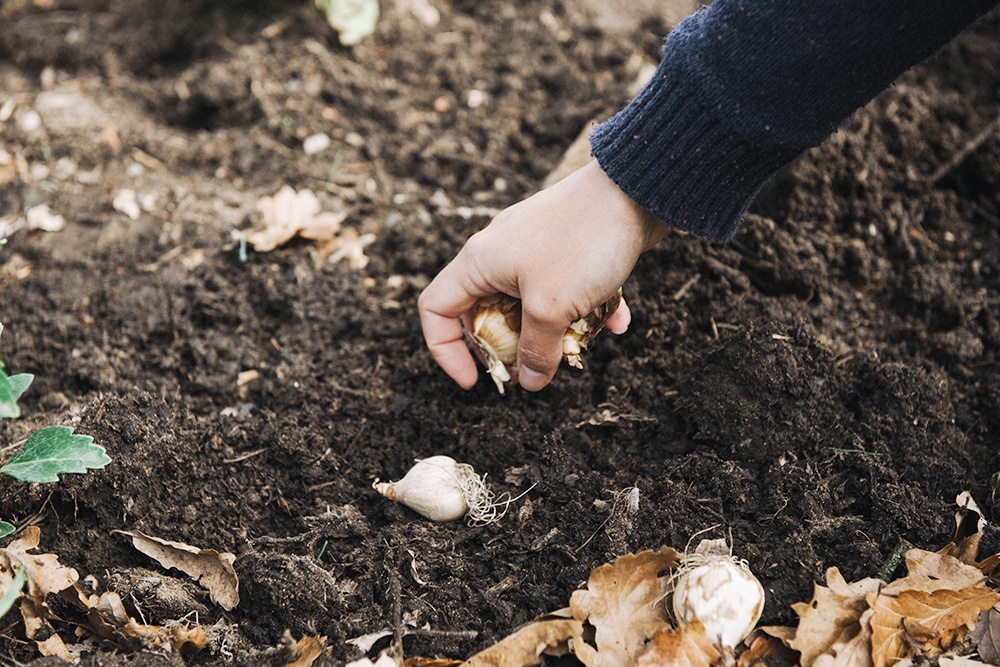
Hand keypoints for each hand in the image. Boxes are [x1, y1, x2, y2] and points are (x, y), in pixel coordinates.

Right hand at [418, 160, 667, 390]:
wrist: (634, 190)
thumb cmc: (582, 241)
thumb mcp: (552, 308)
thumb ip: (536, 350)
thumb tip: (531, 381)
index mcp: (479, 262)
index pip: (436, 310)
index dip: (446, 350)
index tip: (477, 379)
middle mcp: (499, 254)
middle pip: (484, 313)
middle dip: (508, 347)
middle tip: (531, 369)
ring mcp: (534, 249)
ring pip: (529, 306)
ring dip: (553, 332)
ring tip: (579, 344)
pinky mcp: (566, 248)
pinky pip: (565, 290)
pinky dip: (585, 310)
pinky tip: (616, 321)